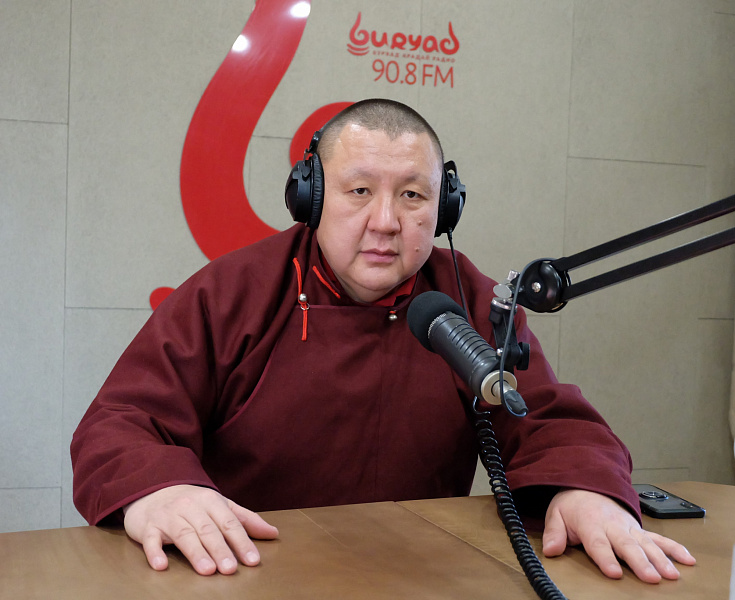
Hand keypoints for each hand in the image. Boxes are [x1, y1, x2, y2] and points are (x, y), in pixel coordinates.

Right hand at [123, 484, 278, 574]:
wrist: (154, 489)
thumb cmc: (193, 503)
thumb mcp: (220, 506)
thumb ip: (245, 520)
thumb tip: (273, 533)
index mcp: (211, 501)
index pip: (229, 523)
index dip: (242, 541)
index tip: (252, 560)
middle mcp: (190, 506)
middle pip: (208, 530)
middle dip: (220, 549)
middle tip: (231, 568)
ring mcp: (169, 516)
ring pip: (184, 534)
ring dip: (196, 553)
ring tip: (208, 570)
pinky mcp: (148, 527)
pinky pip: (151, 539)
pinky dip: (155, 552)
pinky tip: (161, 566)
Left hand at [542, 488, 695, 582]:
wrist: (587, 483)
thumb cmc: (572, 504)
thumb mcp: (556, 514)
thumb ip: (554, 533)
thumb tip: (550, 550)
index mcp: (590, 523)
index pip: (598, 543)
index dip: (606, 558)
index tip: (614, 573)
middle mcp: (613, 525)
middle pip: (627, 546)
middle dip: (640, 562)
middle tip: (651, 578)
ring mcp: (628, 527)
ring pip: (647, 543)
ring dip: (661, 558)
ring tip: (672, 574)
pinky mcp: (638, 529)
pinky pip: (659, 538)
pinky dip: (674, 547)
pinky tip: (688, 559)